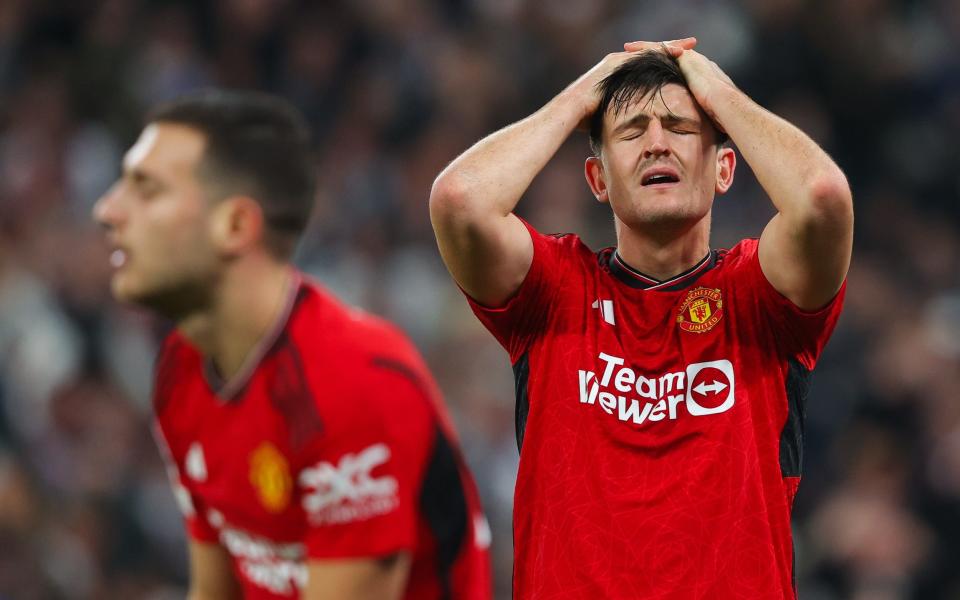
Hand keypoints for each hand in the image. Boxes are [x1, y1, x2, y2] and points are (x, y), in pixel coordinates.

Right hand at [566, 37, 697, 128]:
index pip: (648, 64)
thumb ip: (625, 113)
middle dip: (672, 48)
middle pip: (652, 52)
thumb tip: (637, 129)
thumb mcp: (612, 114)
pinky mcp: (617, 62)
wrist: (573, 112)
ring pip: (650, 49)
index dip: (666, 62)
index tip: (685, 62)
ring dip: (670, 46)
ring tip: (689, 45)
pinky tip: (677, 52)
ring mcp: (618, 60)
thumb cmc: (588, 119)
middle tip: (692, 45)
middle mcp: (620, 62)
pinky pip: (644, 54)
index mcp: (621, 74)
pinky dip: (661, 51)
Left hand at [624, 40, 736, 132]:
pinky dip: (645, 48)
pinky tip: (631, 50)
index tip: (649, 71)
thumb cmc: (720, 117)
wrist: (725, 106)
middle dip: (651, 55)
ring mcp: (691, 58)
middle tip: (633, 54)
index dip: (662, 69)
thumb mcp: (706, 116)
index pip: (677, 69)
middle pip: (668, 55)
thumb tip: (698, 138)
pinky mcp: (685, 56)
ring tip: (628, 49)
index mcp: (699, 75)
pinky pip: (659, 49)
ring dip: (644, 49)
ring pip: (662, 49)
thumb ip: (699, 119)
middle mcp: (695, 63)